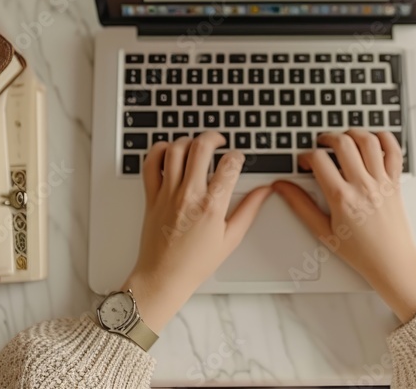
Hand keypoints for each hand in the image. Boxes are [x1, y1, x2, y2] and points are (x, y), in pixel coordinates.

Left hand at [121, 132, 271, 332]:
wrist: (162, 277)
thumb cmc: (195, 263)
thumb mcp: (231, 239)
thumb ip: (249, 210)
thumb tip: (264, 191)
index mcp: (211, 206)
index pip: (229, 165)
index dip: (237, 156)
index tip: (237, 159)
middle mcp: (188, 195)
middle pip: (201, 148)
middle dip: (214, 137)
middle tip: (219, 141)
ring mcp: (167, 194)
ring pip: (175, 150)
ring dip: (188, 141)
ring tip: (196, 147)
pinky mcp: (151, 196)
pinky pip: (150, 164)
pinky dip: (159, 151)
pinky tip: (170, 153)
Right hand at [273, 130, 415, 322]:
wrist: (392, 262)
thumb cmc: (361, 252)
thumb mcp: (323, 231)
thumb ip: (300, 206)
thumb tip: (282, 187)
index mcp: (342, 198)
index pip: (319, 160)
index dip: (307, 155)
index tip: (305, 161)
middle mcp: (363, 186)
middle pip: (343, 143)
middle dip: (327, 137)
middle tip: (321, 144)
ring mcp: (381, 182)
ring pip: (368, 141)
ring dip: (353, 133)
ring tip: (344, 138)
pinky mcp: (396, 182)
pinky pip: (394, 151)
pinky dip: (385, 138)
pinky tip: (373, 140)